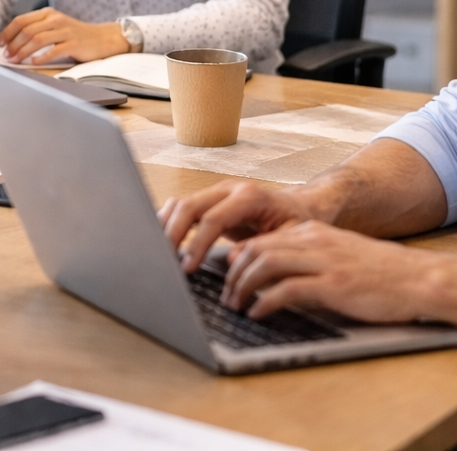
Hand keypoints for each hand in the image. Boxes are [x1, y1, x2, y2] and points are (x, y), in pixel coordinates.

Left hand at [0, 7, 128, 64]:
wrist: (104, 38)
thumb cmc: (77, 35)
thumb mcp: (55, 26)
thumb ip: (37, 28)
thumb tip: (13, 40)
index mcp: (48, 13)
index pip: (21, 20)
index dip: (8, 32)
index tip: (0, 43)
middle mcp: (56, 19)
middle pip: (27, 30)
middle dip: (13, 44)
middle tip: (7, 55)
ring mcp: (65, 31)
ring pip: (37, 39)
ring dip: (23, 51)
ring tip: (16, 60)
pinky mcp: (74, 44)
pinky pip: (53, 50)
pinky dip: (41, 57)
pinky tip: (34, 63)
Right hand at [158, 180, 318, 272]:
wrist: (296, 208)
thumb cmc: (293, 224)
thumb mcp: (288, 239)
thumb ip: (262, 247)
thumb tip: (234, 259)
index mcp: (250, 196)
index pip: (213, 218)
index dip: (197, 244)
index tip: (187, 268)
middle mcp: (229, 189)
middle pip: (189, 205)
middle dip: (173, 234)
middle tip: (165, 261)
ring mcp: (216, 192)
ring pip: (180, 203)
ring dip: (166, 226)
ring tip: (160, 253)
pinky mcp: (209, 200)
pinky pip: (182, 206)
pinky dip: (169, 222)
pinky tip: (166, 242)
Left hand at [222, 220, 425, 322]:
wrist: (419, 279)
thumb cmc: (381, 273)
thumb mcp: (340, 254)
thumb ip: (310, 258)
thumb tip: (277, 273)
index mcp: (315, 232)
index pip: (262, 238)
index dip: (239, 258)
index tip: (227, 275)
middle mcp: (315, 241)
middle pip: (257, 249)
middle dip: (234, 274)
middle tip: (225, 295)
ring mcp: (324, 262)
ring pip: (266, 264)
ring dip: (243, 286)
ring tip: (235, 305)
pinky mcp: (334, 285)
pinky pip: (288, 290)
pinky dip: (266, 301)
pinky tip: (258, 313)